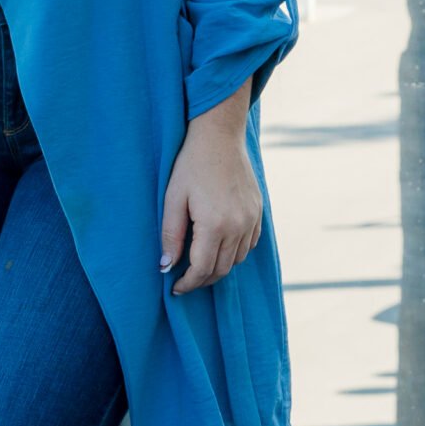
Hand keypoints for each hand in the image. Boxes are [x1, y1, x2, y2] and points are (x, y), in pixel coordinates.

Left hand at [160, 88, 261, 293]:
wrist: (219, 137)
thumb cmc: (191, 165)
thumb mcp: (173, 198)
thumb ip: (170, 235)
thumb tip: (166, 267)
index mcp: (215, 224)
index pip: (202, 269)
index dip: (188, 284)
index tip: (175, 288)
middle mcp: (238, 226)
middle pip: (221, 269)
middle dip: (202, 280)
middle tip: (185, 281)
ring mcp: (252, 219)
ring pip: (237, 259)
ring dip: (219, 268)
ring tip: (200, 266)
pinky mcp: (258, 211)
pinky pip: (250, 244)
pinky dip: (235, 253)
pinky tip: (219, 248)